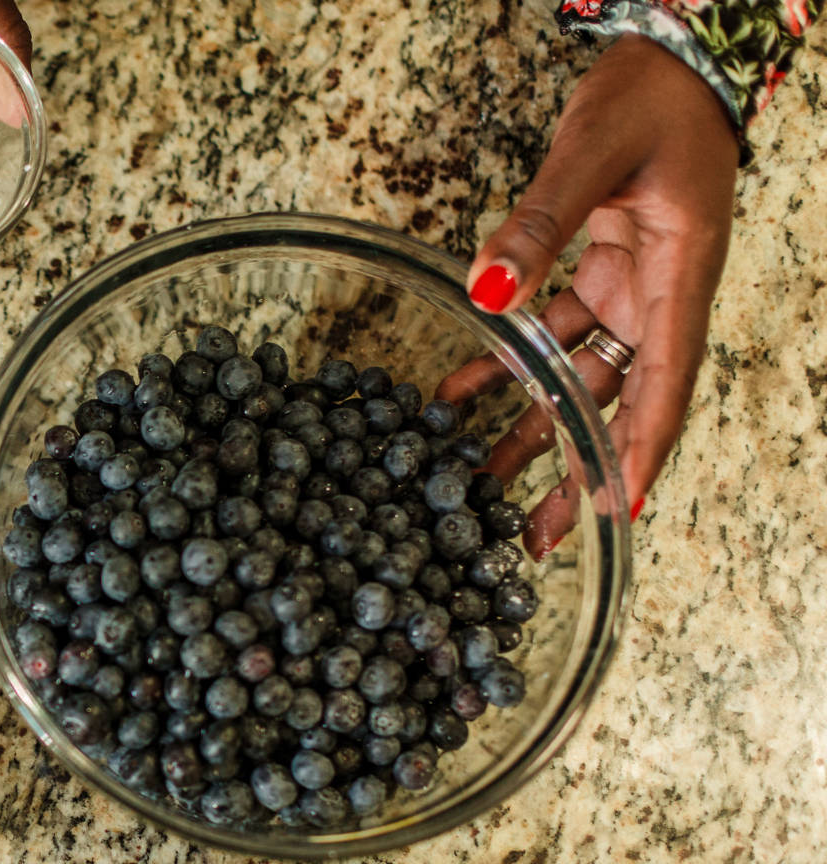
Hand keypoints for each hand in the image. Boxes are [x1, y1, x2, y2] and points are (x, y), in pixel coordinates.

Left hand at [439, 35, 736, 556]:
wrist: (672, 56)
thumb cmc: (651, 97)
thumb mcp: (592, 151)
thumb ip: (539, 221)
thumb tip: (486, 291)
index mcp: (679, 275)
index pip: (664, 383)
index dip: (639, 451)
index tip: (614, 511)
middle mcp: (658, 294)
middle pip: (620, 401)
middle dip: (579, 470)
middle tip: (536, 537)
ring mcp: (629, 287)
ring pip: (581, 378)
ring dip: (533, 431)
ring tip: (483, 489)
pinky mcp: (599, 271)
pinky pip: (551, 336)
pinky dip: (504, 368)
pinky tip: (454, 402)